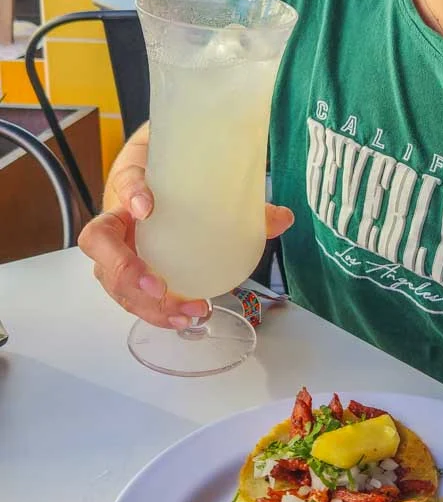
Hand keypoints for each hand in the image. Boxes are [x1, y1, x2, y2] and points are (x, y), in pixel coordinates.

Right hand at [78, 164, 294, 329]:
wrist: (157, 185)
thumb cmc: (176, 186)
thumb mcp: (204, 183)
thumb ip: (244, 202)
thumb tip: (283, 218)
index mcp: (134, 184)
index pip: (125, 181)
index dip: (131, 193)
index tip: (147, 206)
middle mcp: (118, 218)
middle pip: (101, 243)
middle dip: (125, 269)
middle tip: (159, 285)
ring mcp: (118, 249)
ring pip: (111, 279)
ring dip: (145, 302)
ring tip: (183, 313)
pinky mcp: (128, 275)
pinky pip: (131, 296)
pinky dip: (156, 312)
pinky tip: (183, 321)